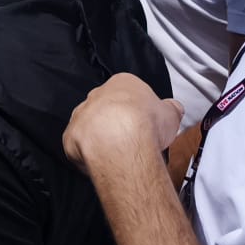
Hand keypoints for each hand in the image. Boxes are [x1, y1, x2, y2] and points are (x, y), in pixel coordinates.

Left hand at [62, 73, 183, 173]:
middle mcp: (96, 95)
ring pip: (90, 125)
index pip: (129, 94)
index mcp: (122, 83)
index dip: (138, 111)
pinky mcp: (69, 136)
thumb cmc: (147, 122)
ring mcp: (80, 115)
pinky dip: (89, 154)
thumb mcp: (171, 113)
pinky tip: (103, 161)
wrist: (121, 139)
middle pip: (106, 108)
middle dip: (117, 123)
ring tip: (118, 153)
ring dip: (101, 138)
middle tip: (131, 140)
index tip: (144, 124)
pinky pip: (78, 145)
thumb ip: (171, 109)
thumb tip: (174, 107)